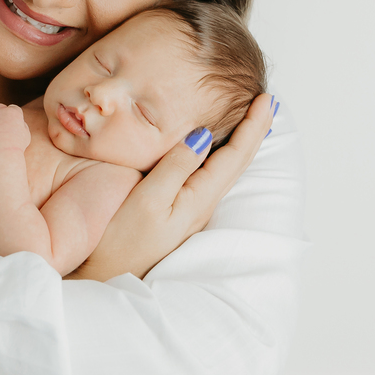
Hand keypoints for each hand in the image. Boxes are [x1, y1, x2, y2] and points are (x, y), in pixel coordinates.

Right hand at [67, 94, 275, 281]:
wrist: (105, 274)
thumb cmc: (119, 240)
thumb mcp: (147, 200)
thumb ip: (175, 167)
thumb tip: (203, 135)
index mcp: (198, 197)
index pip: (236, 155)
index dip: (252, 125)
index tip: (267, 99)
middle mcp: (202, 204)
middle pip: (238, 161)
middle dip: (256, 130)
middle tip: (270, 103)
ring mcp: (192, 209)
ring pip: (227, 168)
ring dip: (243, 143)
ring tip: (253, 122)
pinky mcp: (179, 211)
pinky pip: (212, 175)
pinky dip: (224, 155)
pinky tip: (219, 151)